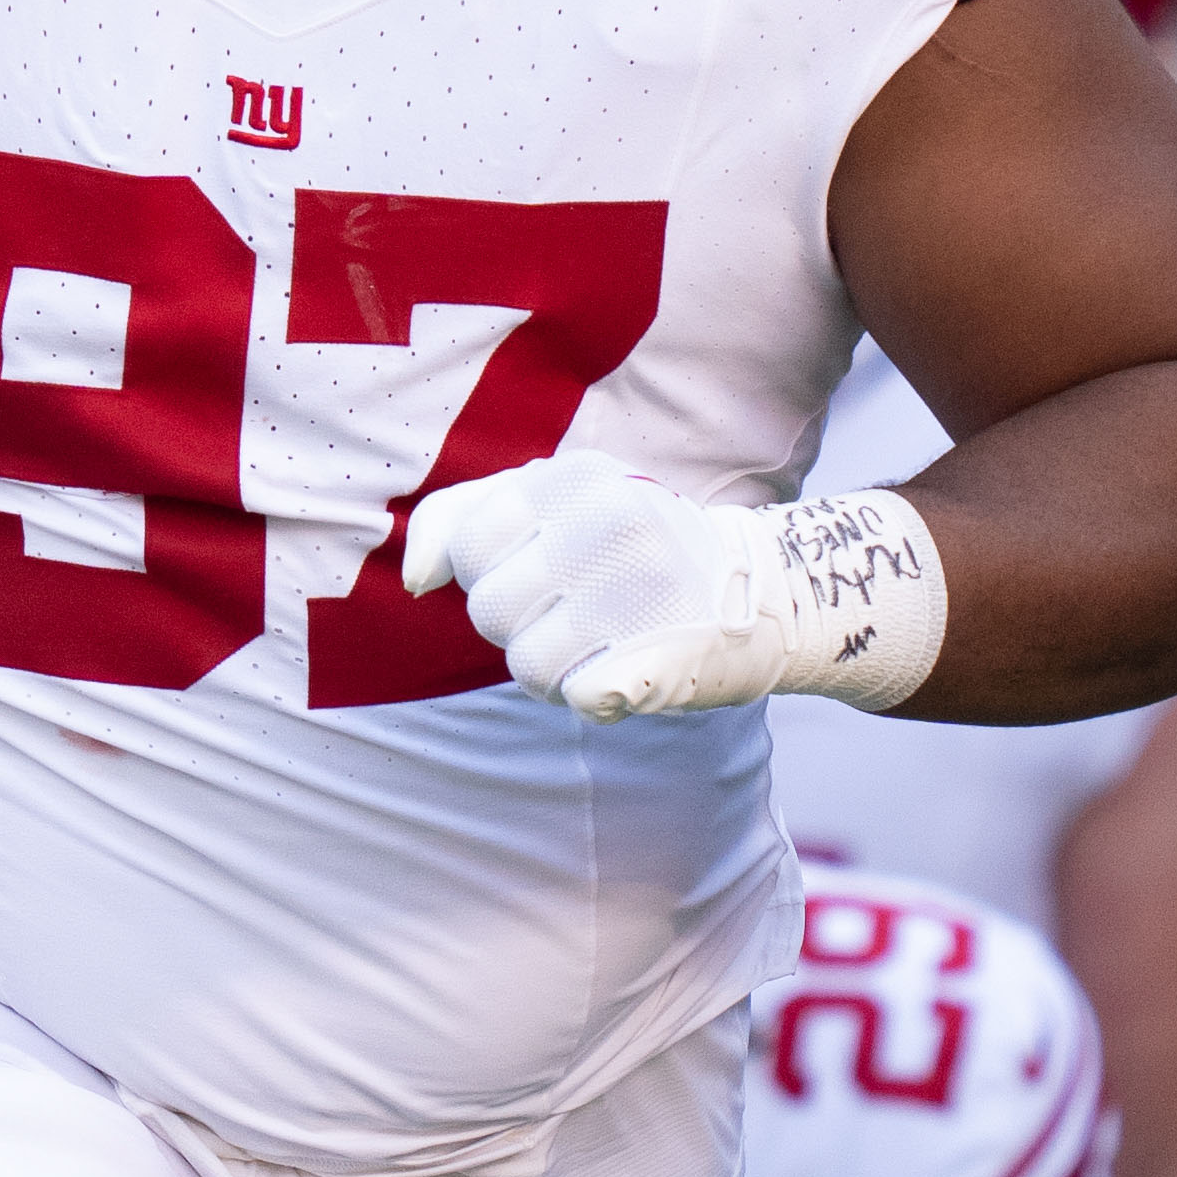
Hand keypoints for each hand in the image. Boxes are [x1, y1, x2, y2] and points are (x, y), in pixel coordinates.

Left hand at [405, 456, 943, 719]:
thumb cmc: (633, 549)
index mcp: (573, 477)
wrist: (762, 591)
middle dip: (520, 624)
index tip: (537, 568)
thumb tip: (414, 577)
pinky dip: (597, 693)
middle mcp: (606, 525)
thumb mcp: (557, 501)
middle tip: (579, 609)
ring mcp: (637, 592)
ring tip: (604, 639)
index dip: (489, 572)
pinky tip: (632, 665)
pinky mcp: (659, 656)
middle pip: (489, 611)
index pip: (468, 543)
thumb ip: (467, 518)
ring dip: (556, 667)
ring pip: (526, 665)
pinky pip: (577, 698)